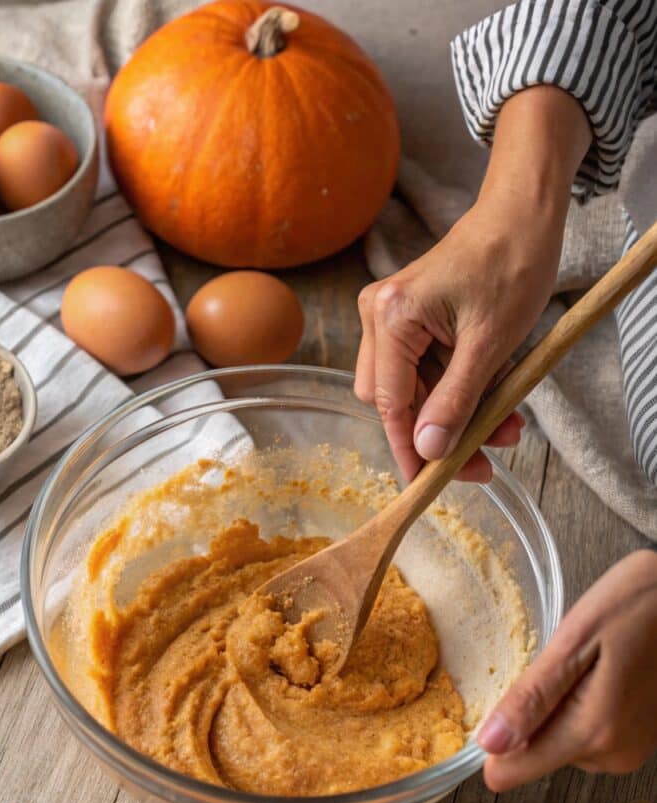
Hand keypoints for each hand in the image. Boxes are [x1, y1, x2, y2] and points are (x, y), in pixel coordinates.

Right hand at [355, 86, 590, 482]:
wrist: (523, 215)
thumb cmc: (510, 264)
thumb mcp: (489, 345)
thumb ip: (455, 401)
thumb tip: (428, 451)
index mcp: (391, 317)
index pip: (390, 402)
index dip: (410, 448)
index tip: (428, 484)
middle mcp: (380, 316)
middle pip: (394, 400)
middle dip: (438, 431)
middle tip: (483, 458)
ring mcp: (392, 317)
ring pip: (414, 389)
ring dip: (456, 414)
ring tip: (507, 427)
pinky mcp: (410, 320)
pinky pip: (427, 371)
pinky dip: (459, 390)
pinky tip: (496, 400)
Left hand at [478, 549, 656, 790]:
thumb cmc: (638, 605)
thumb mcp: (575, 640)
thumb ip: (533, 697)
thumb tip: (490, 743)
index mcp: (592, 732)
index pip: (513, 770)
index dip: (494, 740)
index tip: (498, 703)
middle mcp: (613, 754)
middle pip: (535, 751)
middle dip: (532, 712)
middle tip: (557, 665)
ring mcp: (629, 748)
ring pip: (560, 740)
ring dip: (557, 705)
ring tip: (584, 662)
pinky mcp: (637, 738)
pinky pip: (586, 731)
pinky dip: (579, 704)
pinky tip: (597, 671)